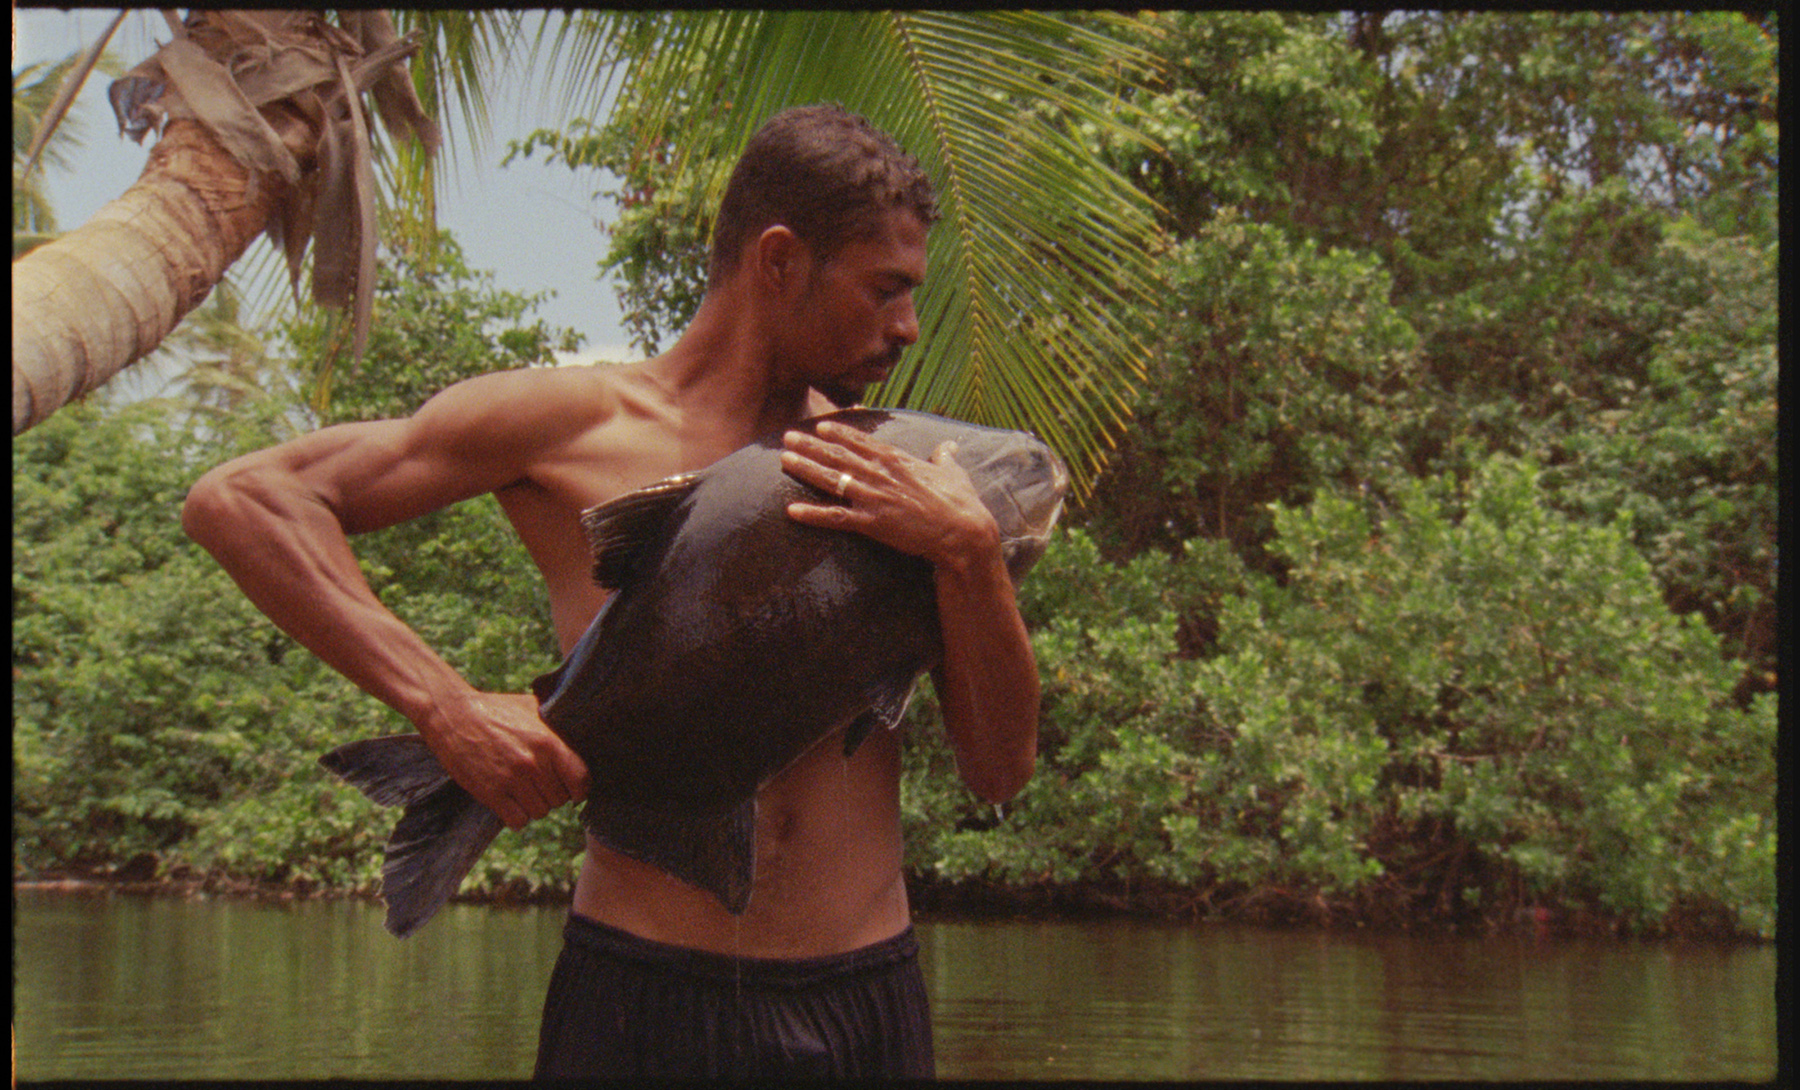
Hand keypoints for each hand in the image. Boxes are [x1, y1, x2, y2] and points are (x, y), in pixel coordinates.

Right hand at [420, 691, 589, 829]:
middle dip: (552, 794)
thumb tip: (584, 729)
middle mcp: (533, 763)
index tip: (573, 788)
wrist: (453, 715)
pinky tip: (510, 801)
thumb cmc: (496, 709)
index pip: (581, 780)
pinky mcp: (490, 793)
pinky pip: (517, 821)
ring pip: (539, 812)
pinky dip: (516, 816)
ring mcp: (511, 780)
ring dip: (534, 806)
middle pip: (559, 799)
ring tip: (524, 791)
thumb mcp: (533, 707)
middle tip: (539, 784)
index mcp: (549, 742)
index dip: (579, 788)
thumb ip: (558, 723)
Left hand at [779, 419, 1001, 571]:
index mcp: (898, 460)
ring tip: (784, 460)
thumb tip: (948, 445)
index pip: (862, 441)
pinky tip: (792, 510)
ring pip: (832, 479)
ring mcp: (874, 498)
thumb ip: (945, 457)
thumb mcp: (954, 473)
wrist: (963, 532)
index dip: (839, 433)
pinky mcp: (872, 523)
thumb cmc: (961, 503)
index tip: (820, 426)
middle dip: (811, 445)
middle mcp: (881, 474)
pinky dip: (812, 514)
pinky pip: (835, 517)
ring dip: (805, 469)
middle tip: (788, 436)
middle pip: (839, 455)